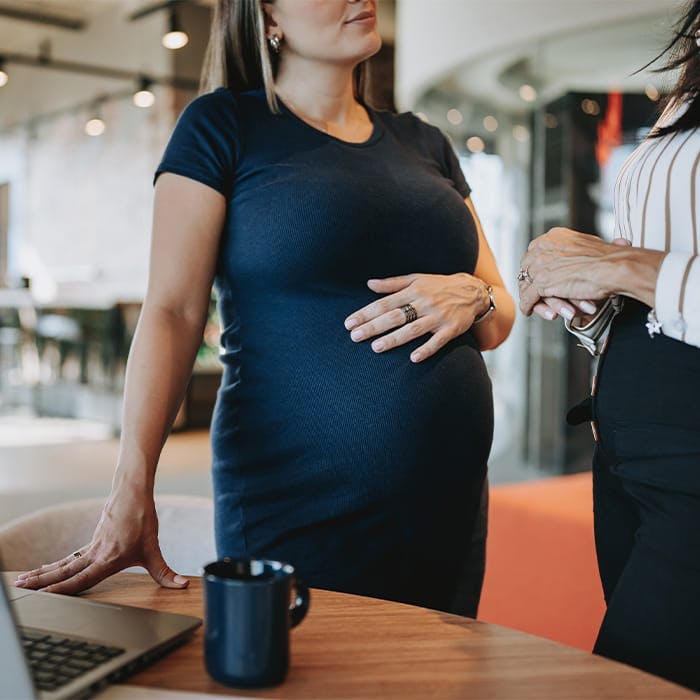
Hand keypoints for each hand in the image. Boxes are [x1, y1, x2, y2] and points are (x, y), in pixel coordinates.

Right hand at [13, 487, 187, 594]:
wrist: (133, 491)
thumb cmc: (143, 518)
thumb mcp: (154, 549)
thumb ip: (166, 572)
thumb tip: (183, 585)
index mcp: (107, 559)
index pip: (81, 579)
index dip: (63, 589)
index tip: (44, 596)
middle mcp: (95, 554)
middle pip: (64, 571)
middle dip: (42, 581)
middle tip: (19, 589)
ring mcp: (92, 546)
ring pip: (64, 563)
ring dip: (43, 573)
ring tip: (22, 582)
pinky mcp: (93, 540)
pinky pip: (71, 557)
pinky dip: (56, 565)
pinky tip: (47, 570)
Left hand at [344, 273, 489, 362]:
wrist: (472, 292)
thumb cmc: (438, 286)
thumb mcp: (416, 279)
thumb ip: (392, 283)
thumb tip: (369, 284)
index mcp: (413, 290)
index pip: (385, 303)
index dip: (366, 313)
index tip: (349, 323)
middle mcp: (424, 302)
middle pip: (395, 316)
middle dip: (374, 327)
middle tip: (355, 336)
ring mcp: (438, 317)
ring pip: (413, 329)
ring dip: (394, 339)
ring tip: (376, 348)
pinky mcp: (451, 329)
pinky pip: (438, 341)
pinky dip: (426, 349)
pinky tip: (413, 358)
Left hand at [519, 229, 628, 316]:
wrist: (615, 267)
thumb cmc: (608, 259)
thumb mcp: (587, 245)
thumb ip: (575, 250)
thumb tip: (574, 255)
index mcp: (553, 237)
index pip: (535, 254)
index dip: (538, 268)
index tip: (542, 277)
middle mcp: (543, 248)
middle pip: (527, 269)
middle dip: (534, 284)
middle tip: (540, 295)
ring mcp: (540, 265)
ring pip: (528, 285)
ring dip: (536, 298)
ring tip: (542, 306)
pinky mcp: (541, 283)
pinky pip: (527, 298)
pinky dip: (528, 306)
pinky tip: (528, 310)